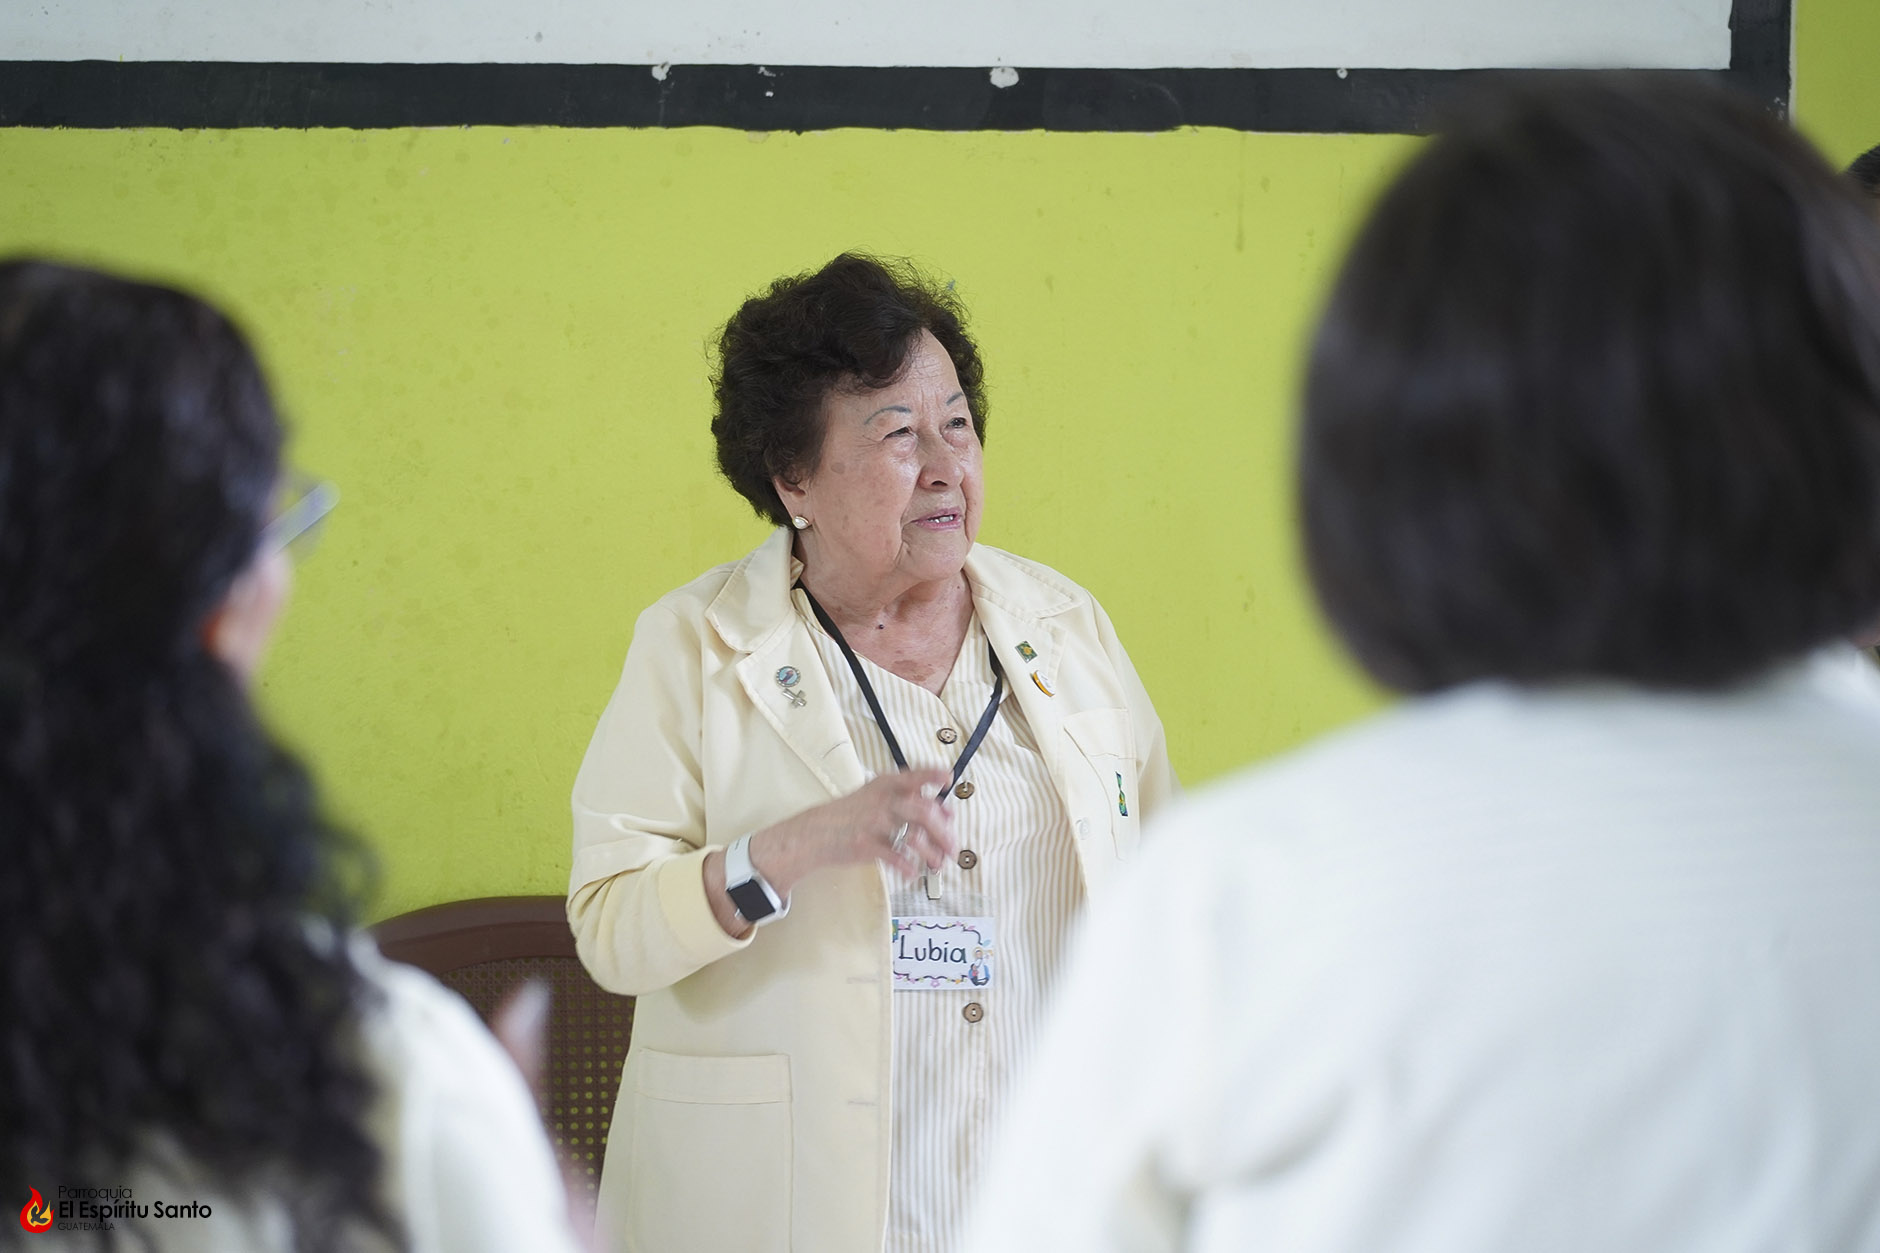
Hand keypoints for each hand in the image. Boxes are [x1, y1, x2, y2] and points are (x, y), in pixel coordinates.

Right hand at [703, 768, 956, 938]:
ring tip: (937, 865)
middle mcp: (881, 800)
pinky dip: (908, 867)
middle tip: (953, 849)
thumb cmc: (851, 816)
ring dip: (931, 853)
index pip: (915, 775)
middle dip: (944, 832)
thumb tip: (947, 812)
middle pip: (924, 810)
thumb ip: (910, 802)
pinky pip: (895, 857)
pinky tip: (912, 873)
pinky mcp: (865, 844)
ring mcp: (873, 822)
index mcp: (885, 785)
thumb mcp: (876, 799)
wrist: (813, 834)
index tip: (949, 780)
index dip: (935, 775)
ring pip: (914, 836)